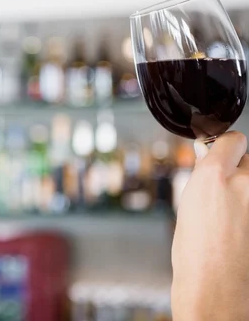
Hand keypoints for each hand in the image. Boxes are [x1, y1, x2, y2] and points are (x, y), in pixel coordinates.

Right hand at [171, 131, 248, 319]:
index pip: (232, 140)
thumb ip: (203, 177)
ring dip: (248, 191)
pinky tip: (243, 229)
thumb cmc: (195, 256)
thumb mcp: (188, 207)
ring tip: (236, 219)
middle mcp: (245, 182)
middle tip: (226, 198)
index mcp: (214, 176)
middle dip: (239, 172)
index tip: (222, 155)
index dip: (224, 148)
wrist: (217, 289)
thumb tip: (208, 155)